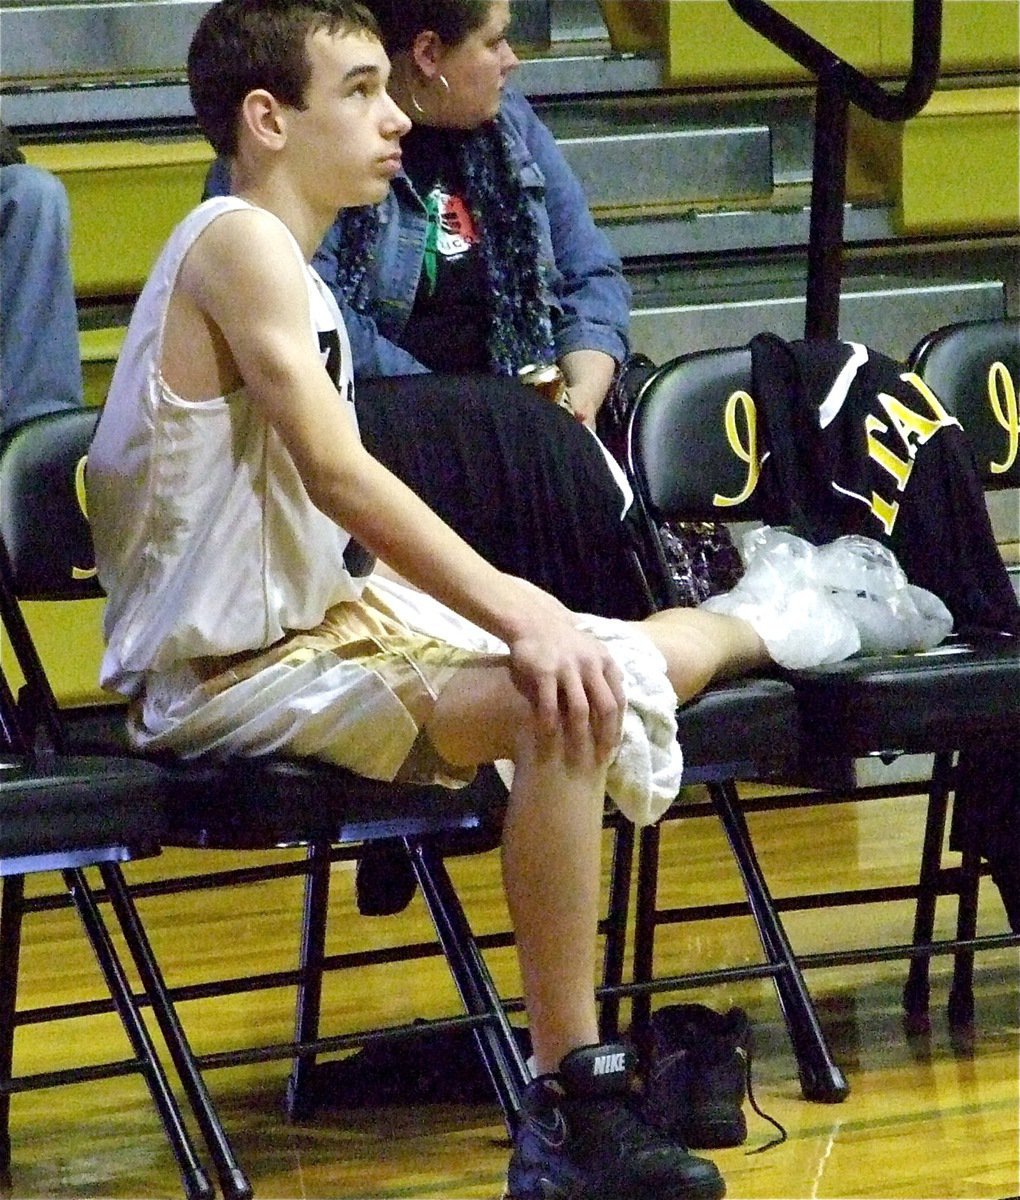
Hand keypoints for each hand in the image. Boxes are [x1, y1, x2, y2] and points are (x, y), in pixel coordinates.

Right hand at [502, 579, 624, 763]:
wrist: (533, 621)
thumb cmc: (563, 642)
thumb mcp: (591, 652)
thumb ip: (604, 675)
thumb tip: (616, 708)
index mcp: (605, 661)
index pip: (618, 699)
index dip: (617, 726)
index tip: (613, 748)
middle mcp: (591, 664)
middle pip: (604, 708)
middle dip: (604, 737)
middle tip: (599, 759)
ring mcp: (568, 668)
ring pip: (580, 710)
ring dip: (579, 738)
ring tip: (576, 758)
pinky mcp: (545, 671)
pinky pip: (550, 705)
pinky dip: (551, 725)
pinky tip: (549, 740)